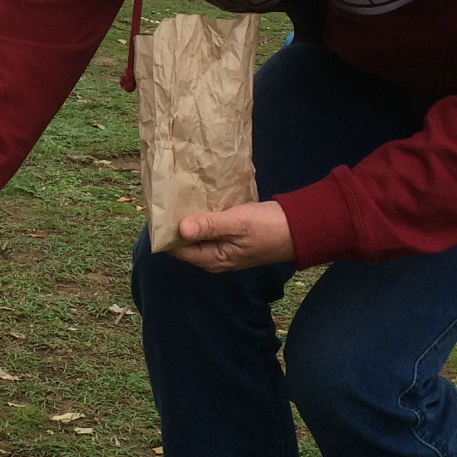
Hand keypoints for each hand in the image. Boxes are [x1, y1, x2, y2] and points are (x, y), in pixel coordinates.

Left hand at [171, 200, 294, 272]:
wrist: (298, 229)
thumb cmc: (268, 227)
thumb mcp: (237, 223)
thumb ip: (209, 226)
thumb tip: (179, 229)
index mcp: (212, 259)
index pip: (176, 249)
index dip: (165, 232)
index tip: (158, 209)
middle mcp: (213, 258)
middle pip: (184, 242)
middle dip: (175, 224)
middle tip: (167, 198)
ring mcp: (221, 249)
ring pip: (196, 234)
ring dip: (188, 218)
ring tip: (178, 197)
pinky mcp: (229, 238)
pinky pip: (208, 228)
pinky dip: (202, 217)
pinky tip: (198, 201)